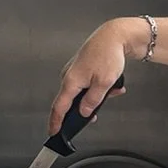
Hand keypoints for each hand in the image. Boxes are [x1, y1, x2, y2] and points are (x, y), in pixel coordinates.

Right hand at [48, 21, 135, 137]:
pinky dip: (98, 87)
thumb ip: (92, 101)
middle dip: (85, 109)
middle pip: (71, 101)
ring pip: (82, 92)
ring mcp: (74, 71)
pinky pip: (87, 83)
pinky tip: (112, 85)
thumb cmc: (108, 54)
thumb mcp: (104, 83)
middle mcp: (69, 76)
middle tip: (95, 115)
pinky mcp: (82, 67)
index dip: (56, 122)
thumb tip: (84, 112)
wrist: (114, 35)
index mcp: (71, 81)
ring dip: (97, 96)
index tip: (53, 132)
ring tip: (113, 91)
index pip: (59, 107)